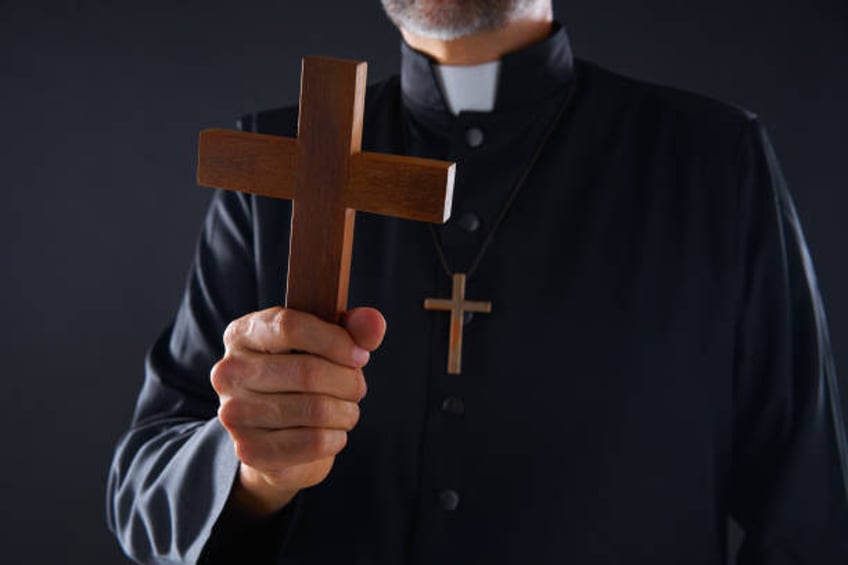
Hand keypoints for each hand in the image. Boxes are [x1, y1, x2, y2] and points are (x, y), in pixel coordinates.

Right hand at [210, 306, 385, 514]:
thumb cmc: (303, 377)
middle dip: (348, 381)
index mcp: (243, 334)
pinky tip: (333, 433)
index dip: (335, 340)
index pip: (289, 326)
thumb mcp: (327, 345)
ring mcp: (234, 413)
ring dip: (346, 411)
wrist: (276, 435)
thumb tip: (374, 323)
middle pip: (308, 371)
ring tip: (346, 410)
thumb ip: (353, 329)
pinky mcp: (249, 451)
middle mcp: (229, 372)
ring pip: (315, 409)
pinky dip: (335, 438)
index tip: (360, 355)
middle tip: (357, 388)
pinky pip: (312, 442)